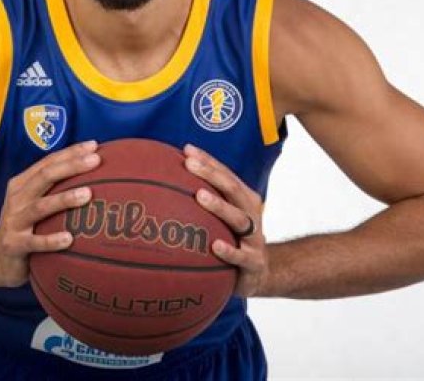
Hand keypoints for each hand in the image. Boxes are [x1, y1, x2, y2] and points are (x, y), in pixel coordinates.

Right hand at [0, 140, 100, 286]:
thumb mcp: (33, 202)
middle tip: (95, 161)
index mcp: (22, 184)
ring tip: (87, 194)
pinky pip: (35, 242)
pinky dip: (52, 240)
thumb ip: (55, 188)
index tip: (94, 146)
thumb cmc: (24, 226)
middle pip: (45, 177)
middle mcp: (17, 199)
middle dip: (71, 166)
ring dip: (64, 199)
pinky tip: (69, 239)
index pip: (48, 163)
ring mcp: (14, 221)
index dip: (70, 152)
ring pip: (41, 207)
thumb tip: (92, 173)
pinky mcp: (14, 245)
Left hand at [183, 144, 267, 297]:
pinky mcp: (254, 263)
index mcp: (244, 199)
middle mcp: (251, 214)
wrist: (259, 273)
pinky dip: (229, 251)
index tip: (187, 150)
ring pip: (239, 219)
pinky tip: (215, 246)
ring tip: (200, 196)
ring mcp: (254, 238)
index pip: (226, 174)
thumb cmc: (232, 238)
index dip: (208, 161)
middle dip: (211, 174)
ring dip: (219, 206)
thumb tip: (164, 179)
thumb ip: (202, 198)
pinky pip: (241, 256)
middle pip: (232, 189)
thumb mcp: (224, 217)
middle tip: (189, 164)